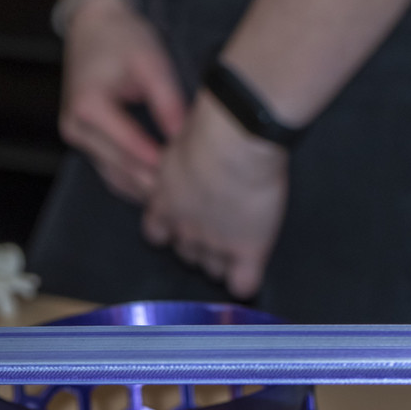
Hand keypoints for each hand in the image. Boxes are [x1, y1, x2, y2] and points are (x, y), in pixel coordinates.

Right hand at [58, 0, 185, 203]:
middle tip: (186, 199)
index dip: (159, 163)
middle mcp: (76, 128)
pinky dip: (132, 181)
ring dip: (142, 189)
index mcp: (89, 106)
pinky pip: (109, 171)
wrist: (92, 28)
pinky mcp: (83, 143)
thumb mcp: (151, 62)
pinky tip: (157, 189)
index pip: (129, 145)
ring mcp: (76, 138)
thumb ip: (167, 101)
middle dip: (152, 183)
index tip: (187, 178)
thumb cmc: (122, 38)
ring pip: (113, 177)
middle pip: (119, 168)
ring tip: (175, 201)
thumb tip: (183, 140)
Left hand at [142, 90, 287, 297]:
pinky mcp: (248, 249)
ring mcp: (215, 244)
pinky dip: (246, 282)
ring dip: (223, 263)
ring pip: (212, 271)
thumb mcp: (181, 141)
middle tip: (220, 225)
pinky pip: (243, 284)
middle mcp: (184, 229)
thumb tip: (190, 153)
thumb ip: (182, 159)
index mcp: (164, 202)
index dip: (171, 230)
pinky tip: (252, 270)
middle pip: (187, 253)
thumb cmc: (208, 125)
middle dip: (200, 245)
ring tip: (240, 244)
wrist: (235, 138)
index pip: (157, 234)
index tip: (184, 220)